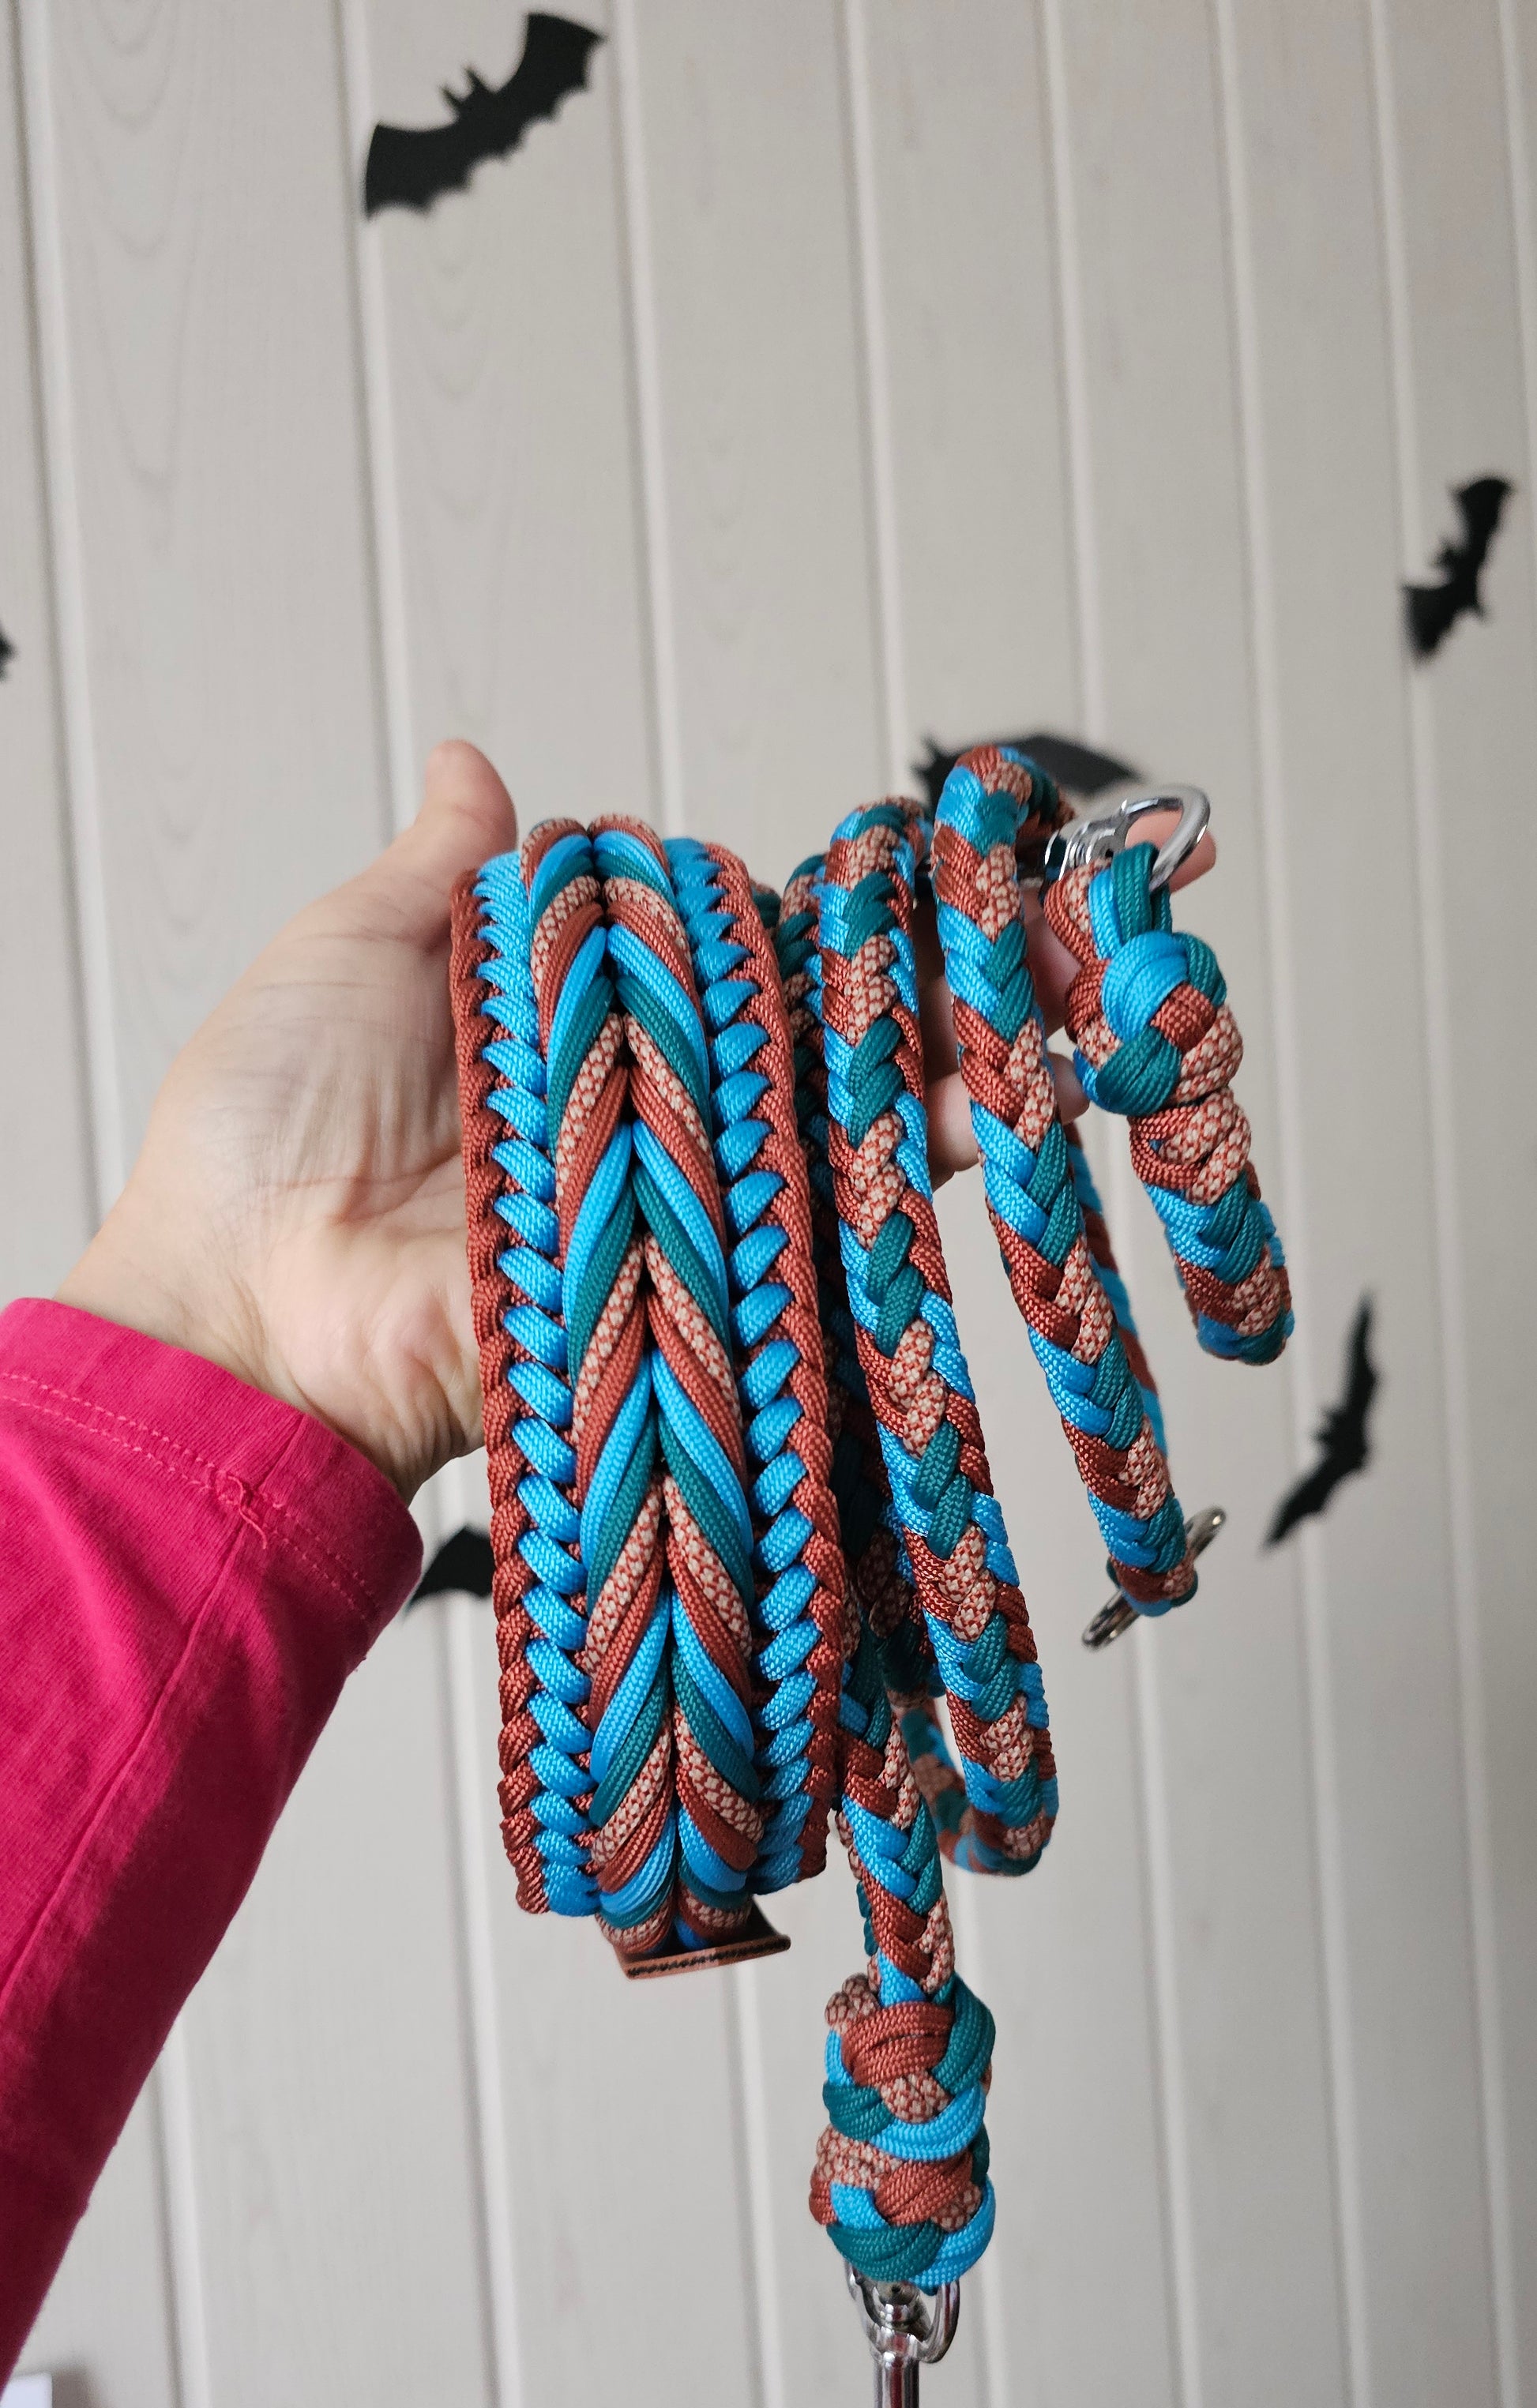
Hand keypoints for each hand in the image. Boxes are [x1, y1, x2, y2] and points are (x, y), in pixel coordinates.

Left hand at [60, 750, 1214, 1500]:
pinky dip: (882, 1175)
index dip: (783, 926)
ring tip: (1030, 1018)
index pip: (698, 962)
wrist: (244, 1312)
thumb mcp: (346, 956)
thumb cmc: (260, 1129)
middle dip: (894, 997)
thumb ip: (441, 872)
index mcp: (548, 1029)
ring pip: (806, 1124)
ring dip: (920, 1074)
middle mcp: (619, 1113)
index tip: (884, 885)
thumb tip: (477, 763)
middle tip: (1007, 947)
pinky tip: (971, 1114)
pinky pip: (786, 1227)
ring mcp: (655, 1201)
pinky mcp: (672, 1283)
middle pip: (778, 1042)